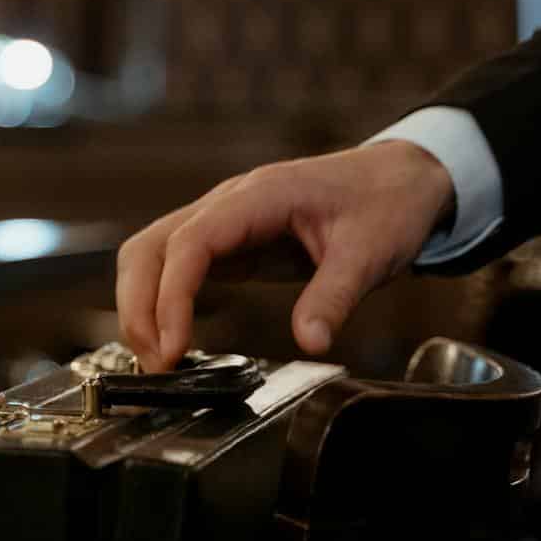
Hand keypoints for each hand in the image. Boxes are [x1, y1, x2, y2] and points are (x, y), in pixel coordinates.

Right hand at [115, 141, 455, 369]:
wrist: (400, 177)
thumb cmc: (385, 203)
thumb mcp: (370, 254)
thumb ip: (334, 297)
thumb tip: (309, 343)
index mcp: (258, 197)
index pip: (189, 243)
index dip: (170, 296)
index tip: (172, 346)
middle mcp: (227, 204)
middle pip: (150, 247)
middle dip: (139, 306)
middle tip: (155, 364)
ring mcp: (221, 221)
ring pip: (151, 254)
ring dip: (141, 305)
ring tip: (157, 358)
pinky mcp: (226, 241)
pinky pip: (173, 265)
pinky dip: (160, 301)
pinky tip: (172, 338)